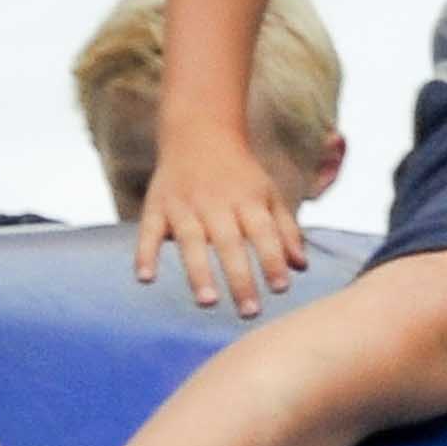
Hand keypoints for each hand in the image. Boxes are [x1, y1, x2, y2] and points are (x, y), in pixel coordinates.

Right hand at [134, 131, 309, 317]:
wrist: (199, 133)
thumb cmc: (240, 174)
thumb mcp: (268, 194)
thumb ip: (285, 230)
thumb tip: (301, 267)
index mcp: (248, 201)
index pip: (264, 234)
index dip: (273, 260)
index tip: (281, 289)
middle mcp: (216, 203)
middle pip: (230, 244)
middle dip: (240, 278)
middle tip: (249, 312)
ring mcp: (183, 204)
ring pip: (191, 241)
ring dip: (199, 272)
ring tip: (208, 302)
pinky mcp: (156, 205)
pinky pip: (148, 231)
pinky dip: (145, 253)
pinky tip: (145, 278)